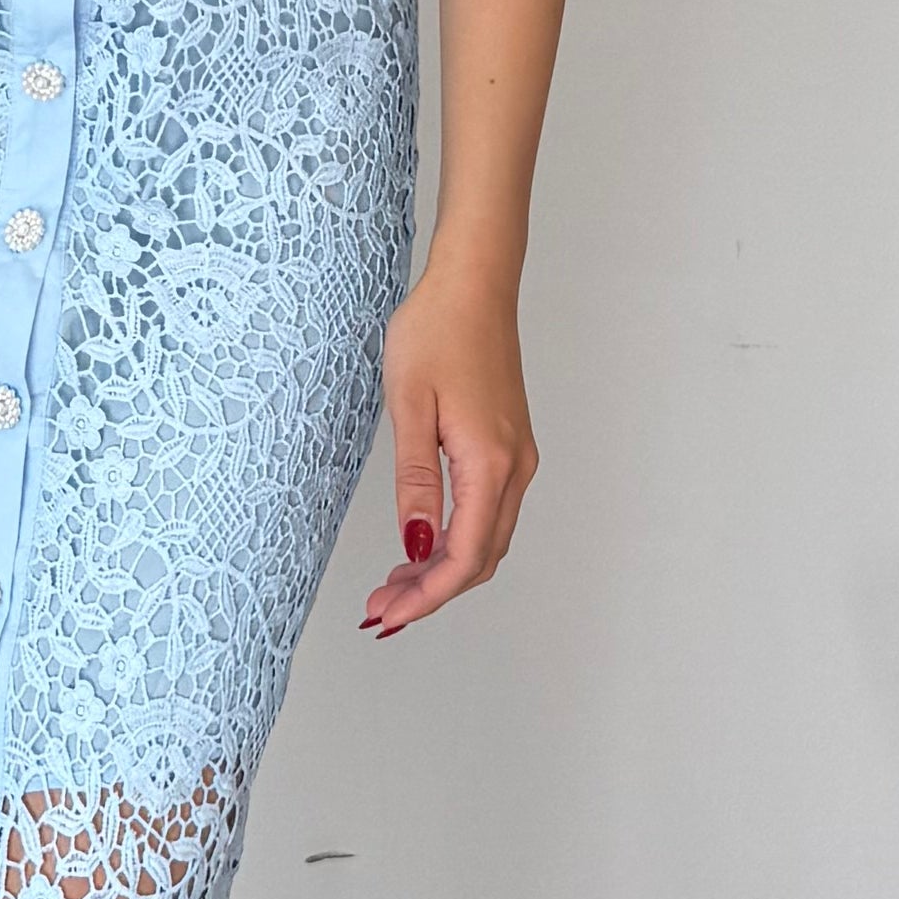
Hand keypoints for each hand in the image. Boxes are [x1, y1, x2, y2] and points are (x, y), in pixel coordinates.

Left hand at [361, 254, 534, 638]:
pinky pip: (489, 513)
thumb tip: (417, 545)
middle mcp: (514, 467)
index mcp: (490, 463)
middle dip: (432, 593)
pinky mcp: (509, 446)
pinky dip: (457, 541)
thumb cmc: (437, 331)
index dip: (426, 597)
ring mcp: (517, 457)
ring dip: (443, 570)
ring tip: (393, 584)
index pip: (464, 557)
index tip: (386, 616)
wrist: (474, 283)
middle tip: (381, 609)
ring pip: (487, 539)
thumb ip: (415, 481)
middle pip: (480, 559)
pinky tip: (422, 542)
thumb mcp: (409, 405)